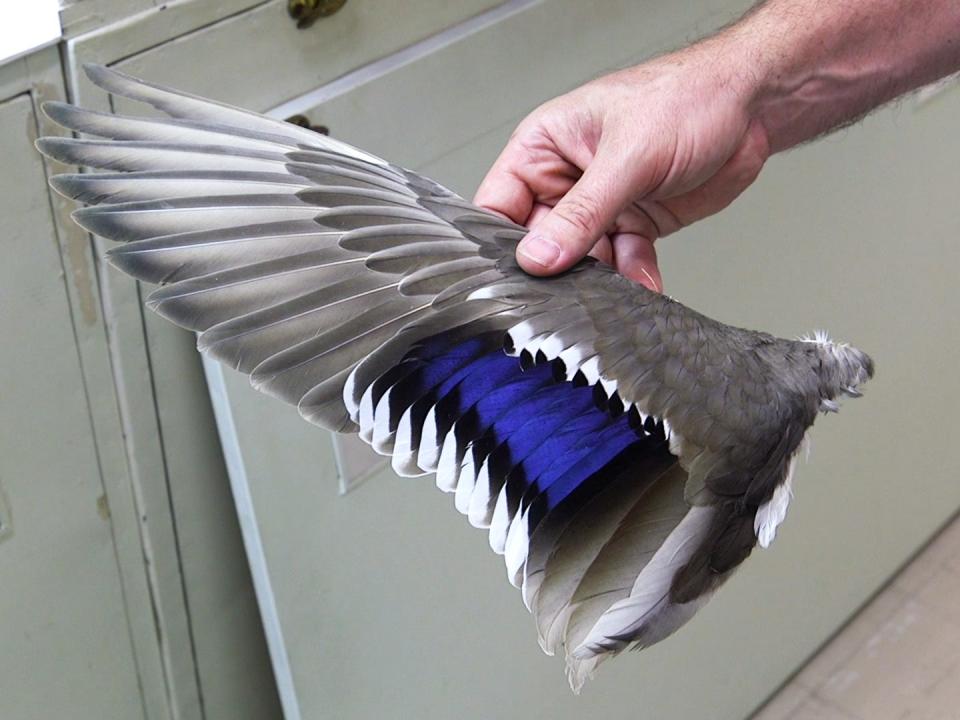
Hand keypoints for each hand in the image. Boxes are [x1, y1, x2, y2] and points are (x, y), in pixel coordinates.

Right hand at [474, 43, 769, 290]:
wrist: (753, 107)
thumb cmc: (686, 98)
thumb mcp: (626, 157)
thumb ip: (581, 214)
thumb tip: (539, 256)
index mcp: (544, 146)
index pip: (499, 203)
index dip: (501, 243)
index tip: (516, 276)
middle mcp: (566, 177)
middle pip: (541, 240)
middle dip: (560, 268)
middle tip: (572, 291)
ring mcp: (600, 203)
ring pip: (583, 258)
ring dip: (601, 278)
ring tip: (617, 287)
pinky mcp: (633, 222)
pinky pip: (621, 261)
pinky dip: (633, 275)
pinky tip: (645, 281)